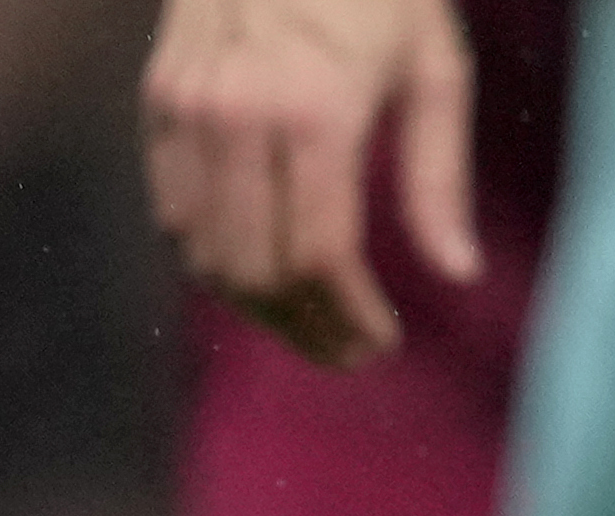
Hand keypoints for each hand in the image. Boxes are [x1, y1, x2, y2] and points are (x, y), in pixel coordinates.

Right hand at [140, 0, 477, 366]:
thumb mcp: (435, 66)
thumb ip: (441, 175)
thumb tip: (457, 273)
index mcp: (318, 108)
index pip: (322, 255)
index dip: (351, 317)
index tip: (381, 342)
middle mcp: (240, 113)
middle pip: (259, 270)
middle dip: (306, 328)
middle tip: (347, 349)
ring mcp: (188, 106)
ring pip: (208, 253)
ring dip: (259, 308)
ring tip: (309, 321)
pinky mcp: (157, 98)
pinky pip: (173, 212)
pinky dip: (213, 258)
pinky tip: (260, 270)